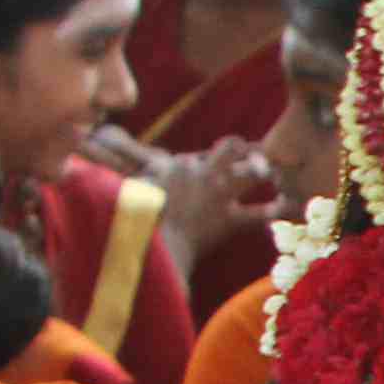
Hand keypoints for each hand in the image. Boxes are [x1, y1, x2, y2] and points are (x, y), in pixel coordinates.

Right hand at [102, 130, 279, 261]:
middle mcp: (199, 172)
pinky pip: (261, 214)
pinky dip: (278, 211)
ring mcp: (216, 194)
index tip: (236, 155)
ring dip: (263, 172)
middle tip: (262, 156)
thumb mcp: (117, 187)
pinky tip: (293, 206)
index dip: (222, 155)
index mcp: (174, 164)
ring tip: (276, 175)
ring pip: (250, 173)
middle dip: (248, 151)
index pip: (204, 154)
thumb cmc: (123, 214)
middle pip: (232, 148)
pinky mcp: (227, 219)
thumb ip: (113, 168)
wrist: (139, 239)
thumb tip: (90, 143)